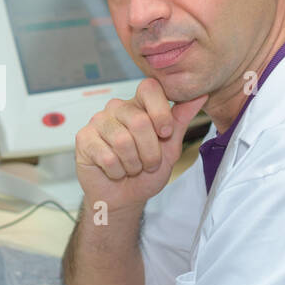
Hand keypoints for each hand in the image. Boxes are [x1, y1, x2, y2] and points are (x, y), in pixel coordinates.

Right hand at [74, 80, 206, 213]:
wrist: (124, 197)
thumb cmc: (146, 172)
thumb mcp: (170, 147)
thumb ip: (180, 121)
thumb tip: (200, 95)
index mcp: (139, 105)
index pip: (149, 88)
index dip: (160, 112)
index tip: (166, 133)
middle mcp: (117, 108)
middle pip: (139, 121)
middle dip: (150, 152)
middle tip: (148, 163)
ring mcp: (98, 121)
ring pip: (122, 141)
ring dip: (133, 164)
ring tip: (131, 168)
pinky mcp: (84, 138)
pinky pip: (106, 155)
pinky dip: (116, 171)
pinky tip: (114, 171)